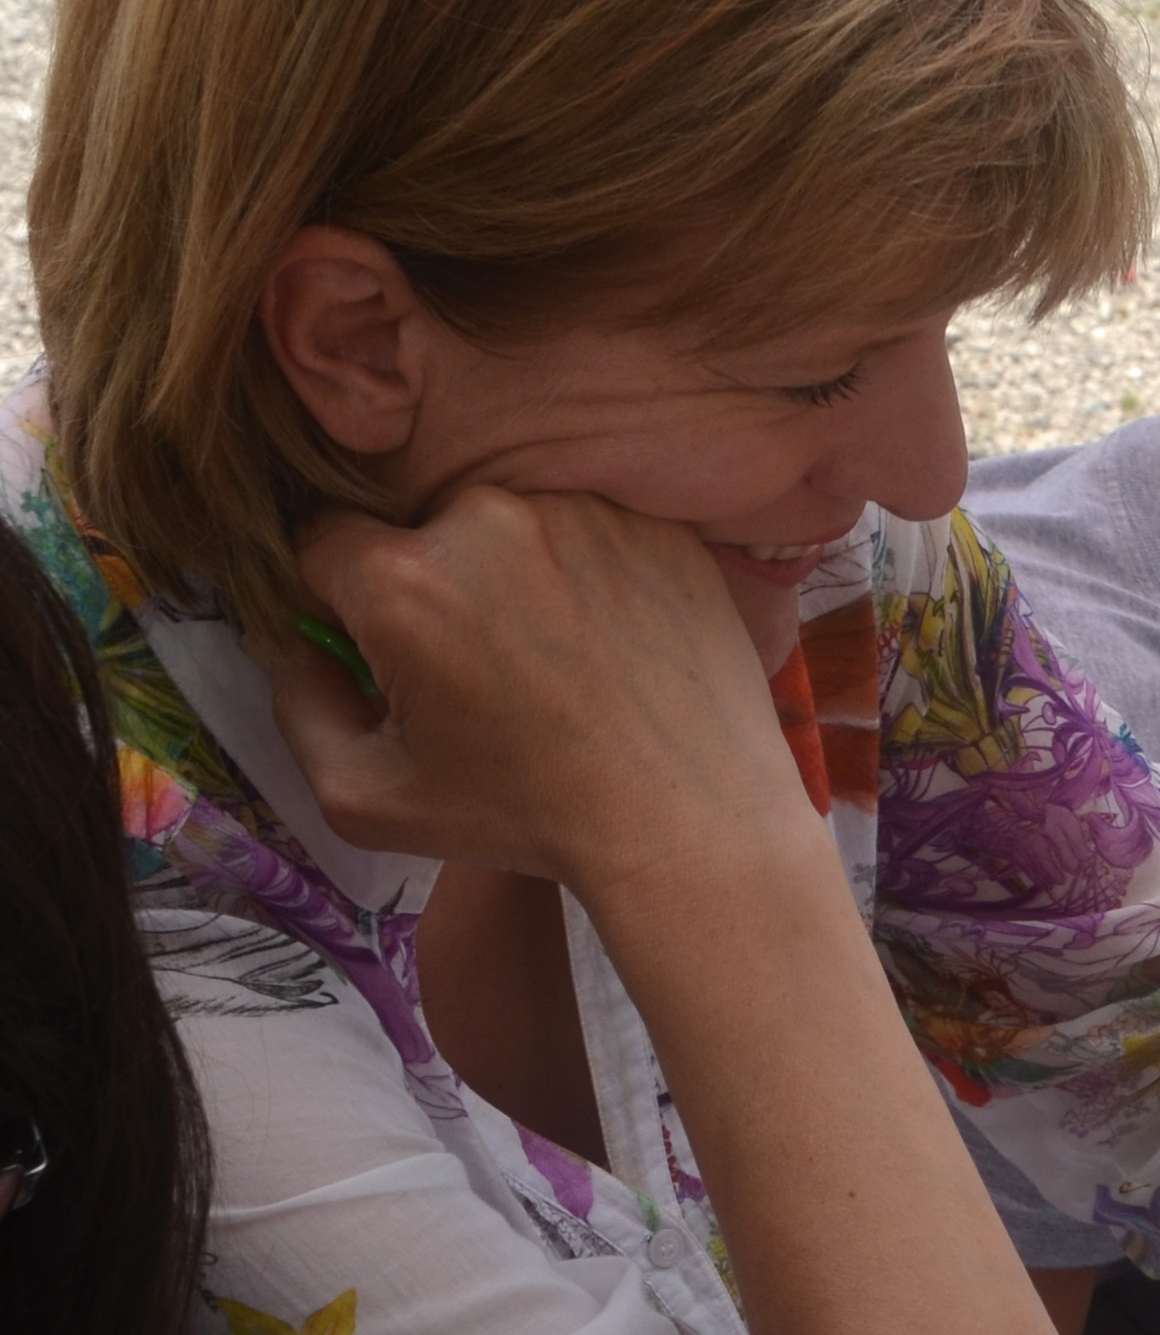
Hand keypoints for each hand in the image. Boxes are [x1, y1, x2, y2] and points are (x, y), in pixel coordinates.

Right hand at [267, 493, 816, 906]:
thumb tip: (295, 641)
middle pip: (421, 528)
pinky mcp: (659, 526)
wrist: (690, 821)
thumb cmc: (526, 817)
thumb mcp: (365, 795)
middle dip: (428, 585)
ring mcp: (587, 513)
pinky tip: (609, 646)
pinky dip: (587, 576)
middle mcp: (492, 521)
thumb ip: (296, 704)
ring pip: (510, 527)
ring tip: (551, 658)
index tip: (369, 642)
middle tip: (476, 663)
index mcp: (404, 579)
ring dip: (511, 574)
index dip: (332, 594)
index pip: (320, 539)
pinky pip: (592, 533)